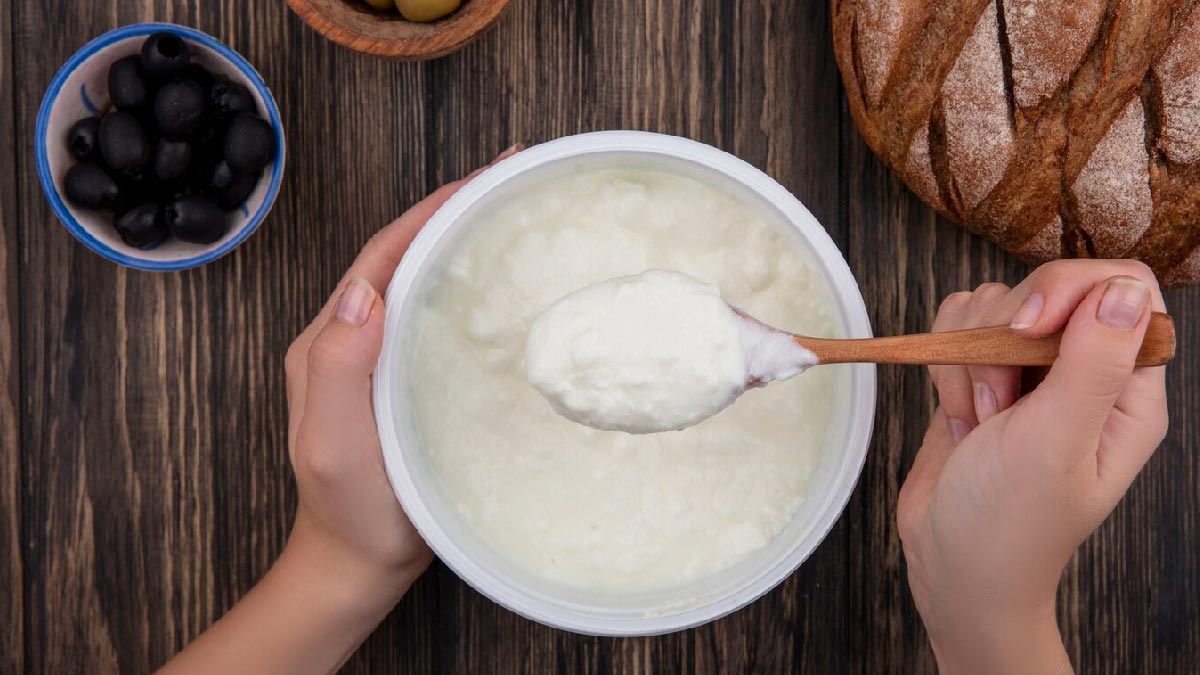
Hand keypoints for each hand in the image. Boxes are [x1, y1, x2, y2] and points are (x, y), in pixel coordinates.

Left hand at [158, 145, 522, 674]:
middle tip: (513, 179)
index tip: (486, 177)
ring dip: (461, 241)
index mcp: (329, 341)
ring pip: (421, 280)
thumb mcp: (333, 441)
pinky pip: (435, 317)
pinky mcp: (405, 379)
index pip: (382, 255)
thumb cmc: (351, 510)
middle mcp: (350, 339)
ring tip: (513, 214)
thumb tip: (365, 290)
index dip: (432, 210)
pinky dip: (468, 287)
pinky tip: (503, 286)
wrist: (359, 564)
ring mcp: (378, 359)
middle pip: (402, 255)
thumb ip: (338, 366)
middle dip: (453, 210)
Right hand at [898, 260, 1169, 674]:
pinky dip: (944, 365)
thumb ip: (1092, 363)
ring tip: (981, 420)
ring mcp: (1029, 374)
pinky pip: (956, 328)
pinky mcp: (980, 375)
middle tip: (1000, 405)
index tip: (1028, 328)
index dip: (1072, 290)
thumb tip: (1123, 290)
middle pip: (1047, 290)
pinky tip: (959, 416)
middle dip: (1003, 338)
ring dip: (968, 358)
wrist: (951, 566)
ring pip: (993, 305)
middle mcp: (1084, 374)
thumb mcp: (1055, 443)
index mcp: (1127, 391)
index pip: (1123, 289)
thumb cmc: (1010, 523)